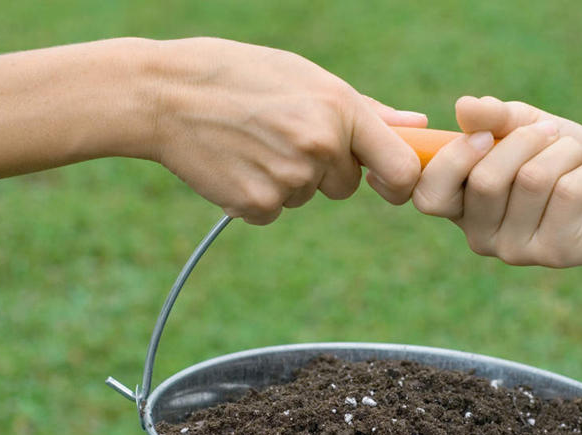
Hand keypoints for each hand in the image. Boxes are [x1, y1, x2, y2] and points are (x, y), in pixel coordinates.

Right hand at [150, 38, 425, 223]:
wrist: (164, 94)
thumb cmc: (240, 76)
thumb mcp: (306, 77)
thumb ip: (367, 110)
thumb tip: (417, 125)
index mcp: (339, 110)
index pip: (400, 169)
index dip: (399, 182)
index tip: (383, 181)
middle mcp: (320, 147)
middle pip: (345, 187)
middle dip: (324, 171)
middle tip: (282, 136)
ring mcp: (288, 180)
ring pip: (306, 197)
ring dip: (287, 180)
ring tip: (252, 141)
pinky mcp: (256, 205)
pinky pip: (274, 211)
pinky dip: (257, 195)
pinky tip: (235, 162)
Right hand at [412, 97, 581, 265]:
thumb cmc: (562, 159)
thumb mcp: (525, 127)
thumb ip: (494, 118)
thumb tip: (465, 107)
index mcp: (460, 206)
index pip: (429, 194)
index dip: (453, 160)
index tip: (483, 136)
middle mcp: (479, 235)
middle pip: (485, 179)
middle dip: (525, 141)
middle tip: (550, 134)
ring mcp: (515, 249)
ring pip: (532, 180)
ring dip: (564, 152)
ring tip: (575, 158)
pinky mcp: (554, 253)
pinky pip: (566, 192)